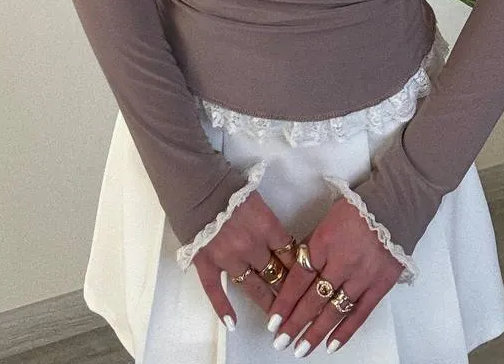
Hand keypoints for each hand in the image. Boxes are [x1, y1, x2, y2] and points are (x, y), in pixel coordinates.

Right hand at [191, 189, 297, 327]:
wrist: (196, 180)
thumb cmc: (228, 183)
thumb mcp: (258, 199)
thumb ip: (269, 222)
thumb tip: (278, 240)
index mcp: (267, 227)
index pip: (290, 254)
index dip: (299, 269)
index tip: (306, 280)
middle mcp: (251, 247)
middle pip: (275, 273)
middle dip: (287, 288)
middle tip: (296, 304)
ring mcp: (228, 258)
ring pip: (252, 286)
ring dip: (266, 301)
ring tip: (276, 318)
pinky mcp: (206, 263)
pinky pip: (216, 291)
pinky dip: (223, 308)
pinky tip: (232, 323)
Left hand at [266, 196, 404, 354]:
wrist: (394, 204)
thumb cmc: (357, 209)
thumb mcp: (326, 220)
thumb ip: (312, 247)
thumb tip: (297, 272)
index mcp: (324, 242)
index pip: (299, 279)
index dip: (285, 302)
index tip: (273, 321)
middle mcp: (341, 262)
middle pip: (313, 299)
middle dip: (295, 323)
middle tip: (281, 341)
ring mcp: (361, 276)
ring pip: (334, 310)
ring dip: (316, 333)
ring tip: (301, 349)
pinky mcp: (380, 285)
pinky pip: (360, 313)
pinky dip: (345, 332)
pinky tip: (331, 345)